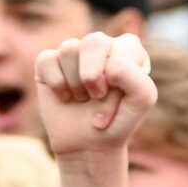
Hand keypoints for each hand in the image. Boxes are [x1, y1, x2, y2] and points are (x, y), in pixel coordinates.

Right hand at [34, 31, 156, 160]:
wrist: (87, 145)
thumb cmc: (117, 122)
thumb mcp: (140, 104)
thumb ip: (137, 81)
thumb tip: (110, 66)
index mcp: (128, 50)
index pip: (125, 47)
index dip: (119, 77)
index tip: (119, 100)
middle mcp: (102, 46)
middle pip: (93, 41)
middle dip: (93, 76)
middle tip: (96, 96)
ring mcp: (74, 52)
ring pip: (69, 49)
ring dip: (76, 84)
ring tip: (83, 99)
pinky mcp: (49, 61)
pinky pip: (48, 60)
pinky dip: (58, 85)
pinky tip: (65, 97)